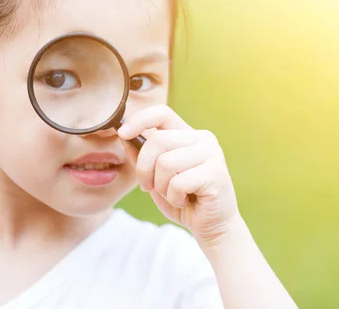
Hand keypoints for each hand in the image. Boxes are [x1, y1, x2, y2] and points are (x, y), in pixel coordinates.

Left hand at [118, 105, 239, 246]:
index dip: (140, 120)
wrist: (212, 226)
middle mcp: (203, 139)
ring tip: (173, 195)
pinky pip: (178, 182)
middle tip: (148, 187)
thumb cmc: (183, 200)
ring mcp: (212, 154)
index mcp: (188, 135)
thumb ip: (142, 156)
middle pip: (158, 140)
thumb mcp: (155, 177)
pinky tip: (185, 202)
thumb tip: (123, 136)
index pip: (162, 113)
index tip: (122, 134)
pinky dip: (174, 198)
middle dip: (144, 168)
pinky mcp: (216, 173)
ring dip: (161, 186)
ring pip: (166, 162)